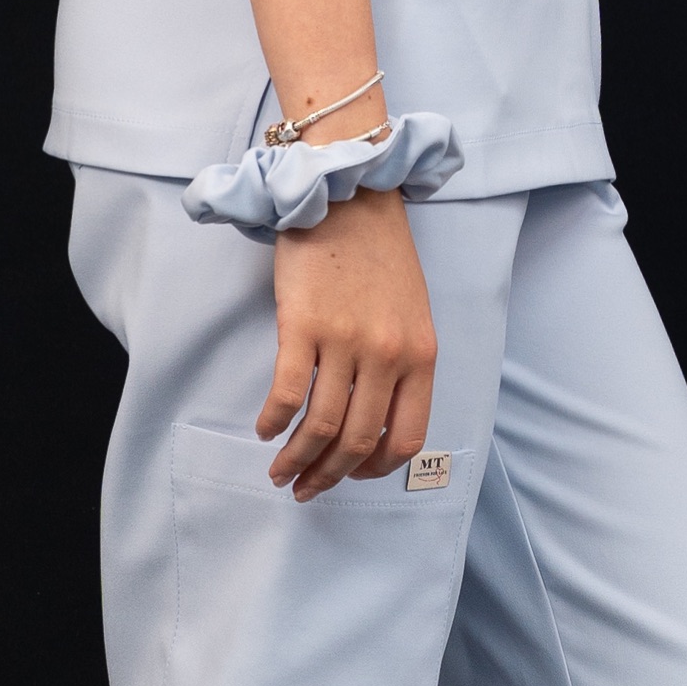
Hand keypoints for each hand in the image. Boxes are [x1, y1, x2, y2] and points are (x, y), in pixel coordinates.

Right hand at [259, 186, 436, 496]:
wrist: (349, 197)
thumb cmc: (379, 255)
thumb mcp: (410, 313)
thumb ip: (400, 364)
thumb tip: (372, 419)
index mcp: (420, 356)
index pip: (406, 437)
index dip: (376, 469)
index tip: (352, 476)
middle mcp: (387, 355)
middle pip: (358, 440)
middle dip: (329, 476)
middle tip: (306, 488)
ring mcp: (345, 341)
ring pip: (320, 426)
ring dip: (296, 458)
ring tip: (280, 470)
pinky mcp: (303, 325)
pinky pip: (287, 392)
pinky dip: (274, 421)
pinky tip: (265, 428)